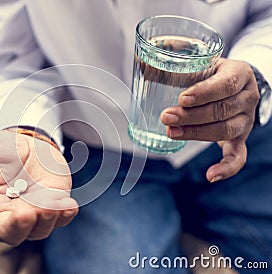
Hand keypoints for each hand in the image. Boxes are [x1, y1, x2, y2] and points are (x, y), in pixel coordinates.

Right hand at [0, 130, 77, 244]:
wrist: (25, 142)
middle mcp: (5, 214)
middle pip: (9, 232)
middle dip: (14, 227)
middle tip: (19, 214)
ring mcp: (31, 211)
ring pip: (37, 229)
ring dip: (42, 221)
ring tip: (45, 206)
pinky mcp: (53, 205)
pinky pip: (60, 217)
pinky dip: (64, 214)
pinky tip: (68, 206)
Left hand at [161, 58, 259, 181]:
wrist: (233, 84)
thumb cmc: (210, 72)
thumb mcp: (198, 61)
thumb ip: (172, 60)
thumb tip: (139, 61)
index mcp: (239, 73)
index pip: (225, 84)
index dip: (204, 93)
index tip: (182, 99)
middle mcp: (247, 97)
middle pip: (221, 110)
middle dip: (191, 116)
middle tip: (166, 117)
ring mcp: (245, 120)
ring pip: (224, 130)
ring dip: (196, 134)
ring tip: (170, 132)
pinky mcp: (240, 138)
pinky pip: (238, 156)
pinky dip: (227, 168)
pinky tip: (211, 176)